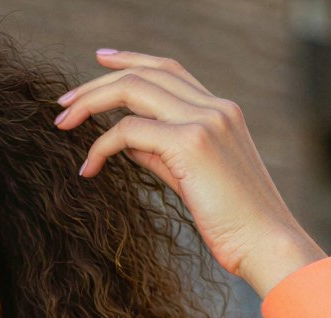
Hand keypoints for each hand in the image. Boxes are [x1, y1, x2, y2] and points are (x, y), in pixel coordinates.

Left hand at [55, 49, 324, 296]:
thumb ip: (163, 155)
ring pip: (134, 90)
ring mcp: (205, 120)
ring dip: (91, 103)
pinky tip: (88, 168)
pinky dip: (102, 146)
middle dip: (98, 83)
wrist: (267, 244)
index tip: (99, 61)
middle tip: (63, 104)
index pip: (169, 70)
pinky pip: (130, 131)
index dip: (131, 60)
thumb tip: (128, 143)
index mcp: (222, 111)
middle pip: (146, 73)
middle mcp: (216, 107)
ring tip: (62, 124)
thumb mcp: (194, 182)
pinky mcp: (192, 143)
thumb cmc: (234, 224)